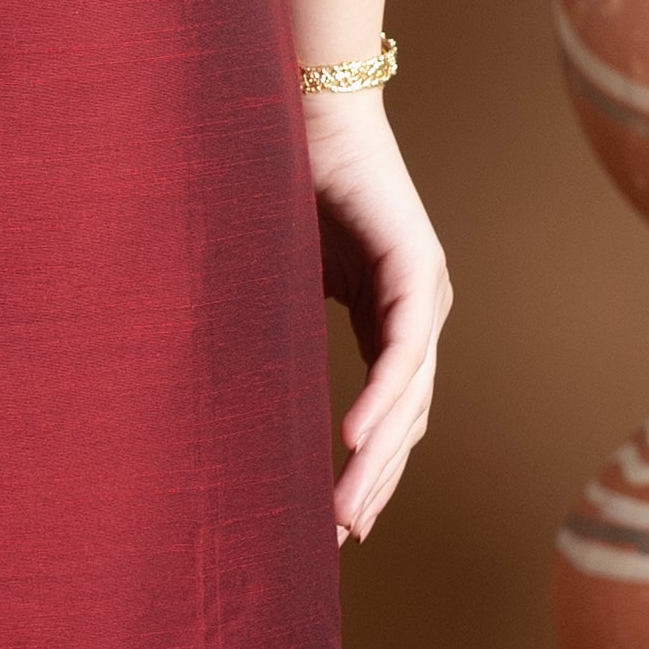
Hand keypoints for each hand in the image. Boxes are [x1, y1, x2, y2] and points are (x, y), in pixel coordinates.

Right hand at [304, 90, 449, 544]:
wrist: (301, 109)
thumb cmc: (280, 184)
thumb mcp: (278, 281)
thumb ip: (274, 333)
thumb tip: (226, 390)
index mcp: (387, 317)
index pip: (388, 413)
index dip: (367, 470)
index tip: (339, 524)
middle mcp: (416, 310)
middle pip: (404, 420)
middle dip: (373, 483)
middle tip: (341, 539)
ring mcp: (422, 291)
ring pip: (408, 398)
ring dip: (376, 459)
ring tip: (346, 513)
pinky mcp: (414, 268)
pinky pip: (400, 352)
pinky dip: (379, 399)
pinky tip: (352, 443)